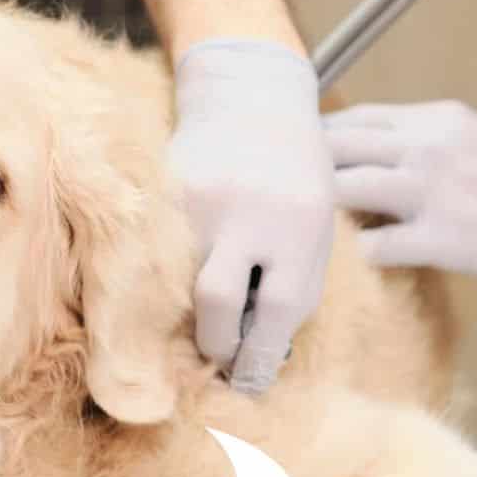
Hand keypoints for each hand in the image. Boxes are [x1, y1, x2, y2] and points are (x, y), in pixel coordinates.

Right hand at [170, 40, 334, 392]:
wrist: (251, 98)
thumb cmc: (295, 177)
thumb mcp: (316, 229)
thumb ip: (296, 289)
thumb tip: (263, 356)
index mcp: (299, 226)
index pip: (276, 313)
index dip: (259, 356)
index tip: (249, 377)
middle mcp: (248, 212)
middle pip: (217, 304)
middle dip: (217, 343)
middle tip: (220, 354)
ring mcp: (200, 198)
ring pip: (180, 283)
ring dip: (191, 312)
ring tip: (206, 312)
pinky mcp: (165, 190)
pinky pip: (159, 255)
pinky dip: (169, 276)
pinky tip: (184, 272)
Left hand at [325, 101, 476, 282]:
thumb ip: (431, 142)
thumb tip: (386, 158)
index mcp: (436, 119)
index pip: (354, 118)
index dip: (322, 141)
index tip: (309, 163)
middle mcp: (425, 146)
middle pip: (334, 147)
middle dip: (310, 173)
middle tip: (302, 202)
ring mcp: (430, 191)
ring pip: (340, 189)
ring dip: (328, 213)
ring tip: (331, 233)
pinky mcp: (442, 238)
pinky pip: (374, 246)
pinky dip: (367, 254)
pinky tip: (378, 259)